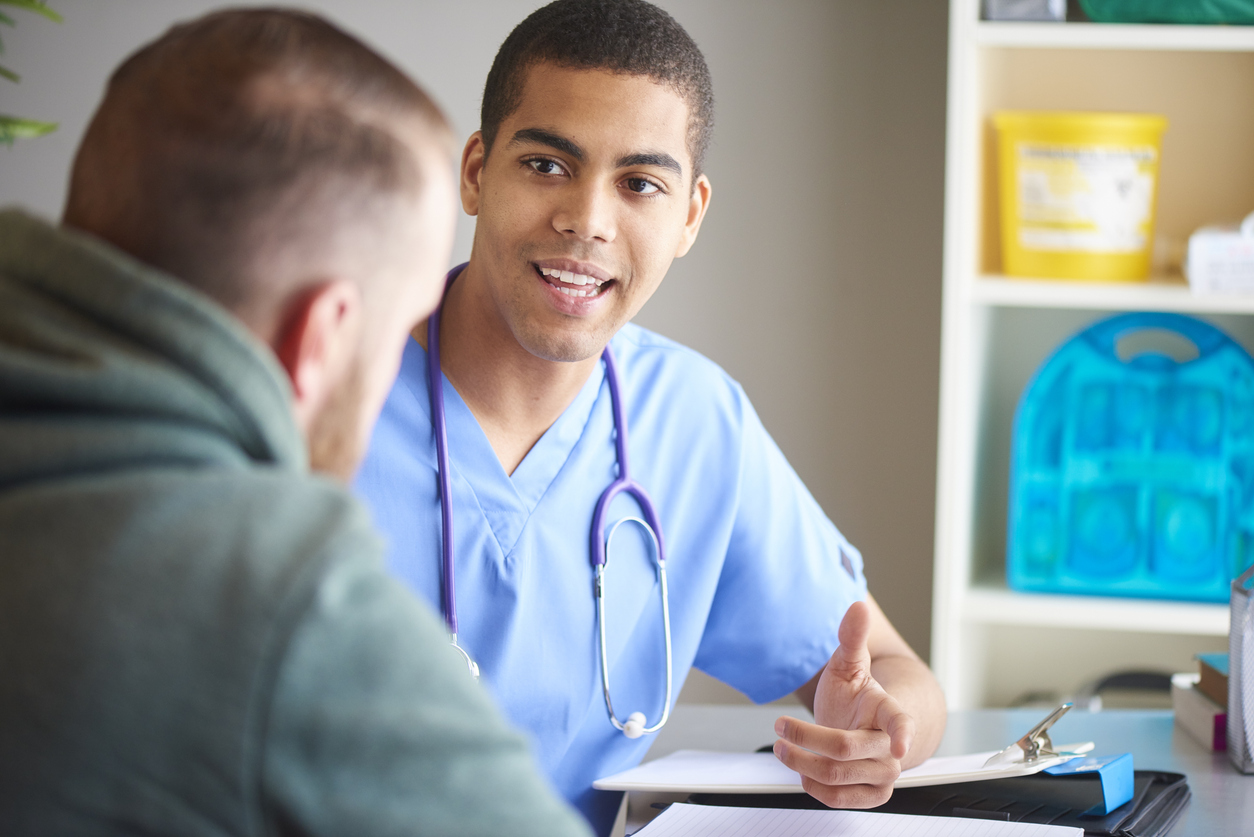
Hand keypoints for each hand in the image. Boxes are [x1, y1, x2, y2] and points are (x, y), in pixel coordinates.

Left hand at [772, 600, 915, 807]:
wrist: (858, 725)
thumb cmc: (854, 695)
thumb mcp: (847, 664)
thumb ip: (851, 637)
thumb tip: (858, 606)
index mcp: (890, 711)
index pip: (901, 722)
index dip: (903, 733)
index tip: (901, 744)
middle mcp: (891, 747)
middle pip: (843, 749)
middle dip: (804, 737)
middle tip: (780, 728)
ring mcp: (884, 774)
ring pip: (835, 775)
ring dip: (800, 761)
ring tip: (783, 747)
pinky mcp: (871, 795)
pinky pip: (837, 799)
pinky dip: (810, 784)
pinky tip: (801, 768)